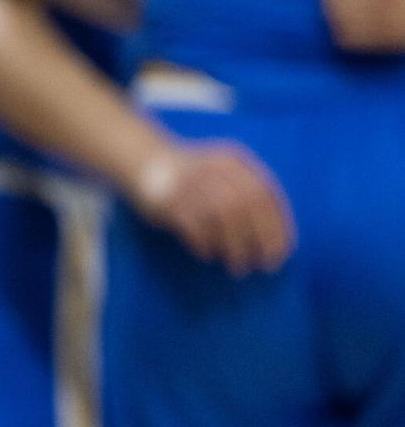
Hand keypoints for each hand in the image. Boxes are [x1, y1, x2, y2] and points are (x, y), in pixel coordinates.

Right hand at [127, 140, 294, 276]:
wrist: (144, 160)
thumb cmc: (195, 176)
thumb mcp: (225, 173)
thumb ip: (249, 195)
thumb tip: (276, 237)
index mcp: (233, 161)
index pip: (264, 195)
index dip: (277, 226)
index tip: (282, 252)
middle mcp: (212, 168)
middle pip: (245, 206)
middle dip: (260, 239)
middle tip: (264, 265)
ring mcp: (188, 182)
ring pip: (222, 216)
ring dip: (234, 246)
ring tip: (237, 266)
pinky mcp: (167, 199)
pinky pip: (194, 226)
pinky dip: (205, 244)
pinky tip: (208, 254)